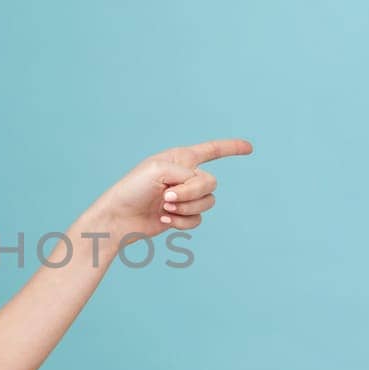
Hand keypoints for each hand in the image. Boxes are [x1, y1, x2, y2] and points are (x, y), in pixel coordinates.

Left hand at [92, 138, 252, 242]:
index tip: (250, 148)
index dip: (232, 148)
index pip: (212, 150)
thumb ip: (188, 175)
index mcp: (181, 158)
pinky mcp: (182, 215)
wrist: (119, 217)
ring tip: (164, 207)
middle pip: (211, 183)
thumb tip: (200, 190)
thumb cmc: (133, 189)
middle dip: (191, 192)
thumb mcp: (160, 170)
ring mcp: (185, 196)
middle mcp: (186, 175)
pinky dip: (182, 222)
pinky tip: (164, 219)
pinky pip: (198, 219)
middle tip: (167, 196)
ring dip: (186, 208)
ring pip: (208, 203)